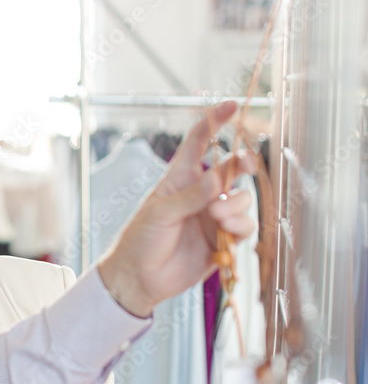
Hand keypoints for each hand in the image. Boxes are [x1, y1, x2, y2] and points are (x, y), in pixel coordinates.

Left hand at [98, 101, 257, 316]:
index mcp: (180, 179)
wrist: (140, 278)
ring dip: (235, 205)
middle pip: (232, 170)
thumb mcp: (160, 213)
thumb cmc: (140, 240)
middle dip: (242, 164)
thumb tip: (219, 179)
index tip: (232, 105)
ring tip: (216, 217)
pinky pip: (245, 227)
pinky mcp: (223, 239)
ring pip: (242, 199)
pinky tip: (228, 232)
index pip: (199, 143)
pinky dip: (241, 227)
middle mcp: (200, 194)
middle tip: (243, 166)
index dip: (215, 122)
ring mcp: (213, 216)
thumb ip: (191, 196)